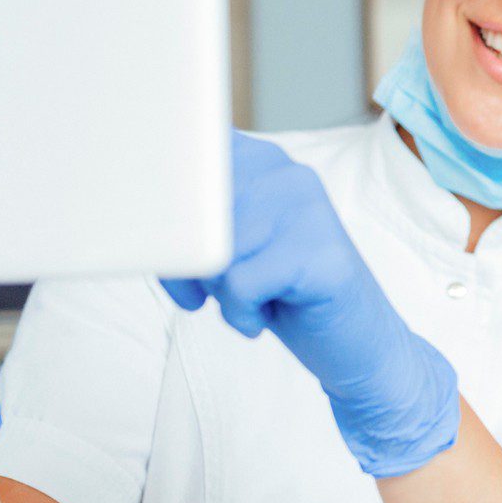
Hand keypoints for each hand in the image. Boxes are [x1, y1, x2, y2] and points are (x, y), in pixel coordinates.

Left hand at [162, 131, 459, 476]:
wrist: (355, 341)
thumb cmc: (282, 293)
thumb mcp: (229, 249)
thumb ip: (192, 224)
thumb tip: (146, 230)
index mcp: (261, 161)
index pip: (182, 162)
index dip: (160, 209)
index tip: (165, 246)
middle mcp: (287, 173)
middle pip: (192, 211)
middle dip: (187, 264)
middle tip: (209, 291)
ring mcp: (308, 210)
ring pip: (214, 250)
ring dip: (219, 292)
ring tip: (248, 301)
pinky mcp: (321, 253)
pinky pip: (240, 284)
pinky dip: (241, 314)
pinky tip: (264, 317)